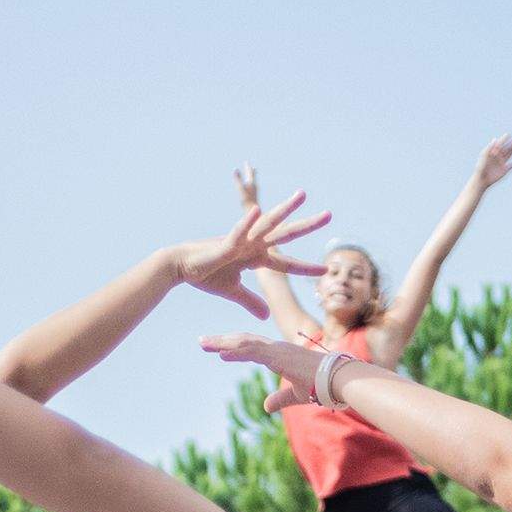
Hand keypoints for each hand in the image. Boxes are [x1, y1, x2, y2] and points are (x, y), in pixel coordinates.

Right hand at [171, 191, 330, 318]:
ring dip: (285, 210)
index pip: (287, 263)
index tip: (326, 269)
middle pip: (286, 234)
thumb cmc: (206, 275)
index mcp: (256, 257)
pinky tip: (257, 210)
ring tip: (302, 195)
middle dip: (307, 225)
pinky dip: (247, 223)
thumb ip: (251, 301)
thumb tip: (266, 316)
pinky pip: (238, 232)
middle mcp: (253, 245)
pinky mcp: (225, 243)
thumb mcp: (233, 291)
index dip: (306, 268)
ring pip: (268, 224)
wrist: (181, 267)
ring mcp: (241, 241)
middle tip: (329, 215)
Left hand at [202, 332, 332, 409]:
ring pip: (244, 342)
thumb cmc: (322, 387)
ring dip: (223, 343)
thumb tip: (265, 407)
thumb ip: (280, 399)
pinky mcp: (279, 356)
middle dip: (221, 341)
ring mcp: (277, 350)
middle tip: (202, 341)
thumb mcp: (296, 395)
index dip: (233, 346)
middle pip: (243, 341)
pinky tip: (221, 353)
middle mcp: (277, 348)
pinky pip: (253, 351)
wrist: (339, 381)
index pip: (251, 347)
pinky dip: (236, 351)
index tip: (217, 349)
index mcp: (280, 355)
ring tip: (204, 344)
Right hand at [233, 164, 260, 212]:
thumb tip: (235, 169)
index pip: (250, 173)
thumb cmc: (246, 200)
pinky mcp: (253, 197)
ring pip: (253, 183)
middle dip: (251, 172)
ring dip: (252, 179)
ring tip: (251, 177)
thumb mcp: (240, 188)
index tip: (246, 162)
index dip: (247, 167)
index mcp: (252, 183)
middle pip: (253, 177)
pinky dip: (250, 185)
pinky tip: (250, 189)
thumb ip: (238, 179)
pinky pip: (252, 188)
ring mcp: (255, 192)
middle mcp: (254, 187)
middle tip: (253, 168)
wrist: (253, 211)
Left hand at [470, 135, 511, 192]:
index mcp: (492, 153)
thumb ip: (489, 148)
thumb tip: (495, 139)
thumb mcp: (484, 156)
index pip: (499, 144)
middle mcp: (498, 157)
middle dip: (511, 144)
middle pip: (506, 149)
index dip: (504, 139)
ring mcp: (501, 163)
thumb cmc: (480, 168)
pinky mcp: (504, 170)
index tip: (508, 134)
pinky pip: (511, 166)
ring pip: (509, 155)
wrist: (481, 180)